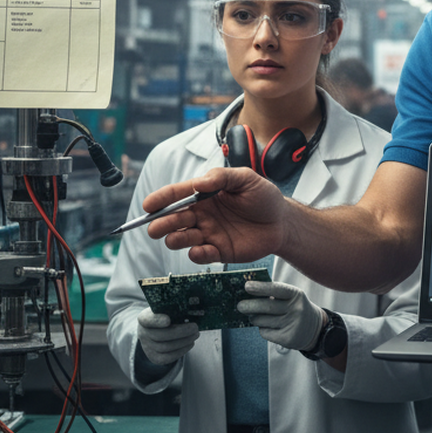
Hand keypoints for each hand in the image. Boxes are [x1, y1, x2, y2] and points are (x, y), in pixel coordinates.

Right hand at [136, 308, 199, 365]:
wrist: (156, 329)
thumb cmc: (165, 315)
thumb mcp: (166, 308)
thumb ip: (174, 308)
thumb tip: (192, 308)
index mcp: (144, 318)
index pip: (148, 319)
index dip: (157, 321)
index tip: (168, 320)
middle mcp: (143, 333)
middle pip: (160, 336)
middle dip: (180, 332)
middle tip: (195, 327)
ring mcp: (147, 347)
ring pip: (165, 347)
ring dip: (184, 341)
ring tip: (195, 334)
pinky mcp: (154, 357)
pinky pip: (168, 357)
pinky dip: (181, 351)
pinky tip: (190, 343)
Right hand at [144, 166, 288, 264]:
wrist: (283, 222)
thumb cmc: (264, 197)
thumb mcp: (246, 178)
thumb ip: (222, 177)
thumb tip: (199, 182)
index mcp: (205, 195)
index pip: (178, 195)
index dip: (161, 199)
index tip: (148, 205)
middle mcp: (202, 214)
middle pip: (173, 219)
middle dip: (161, 222)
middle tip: (155, 227)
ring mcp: (209, 233)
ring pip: (181, 238)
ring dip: (175, 238)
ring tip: (175, 237)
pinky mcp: (218, 251)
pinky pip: (200, 255)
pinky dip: (196, 254)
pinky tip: (199, 250)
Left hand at [237, 280, 324, 351]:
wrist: (314, 329)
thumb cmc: (294, 308)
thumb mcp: (290, 297)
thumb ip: (273, 294)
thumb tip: (248, 293)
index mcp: (296, 295)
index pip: (276, 289)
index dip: (261, 287)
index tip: (246, 286)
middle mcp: (296, 310)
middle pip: (266, 307)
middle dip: (249, 306)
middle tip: (240, 306)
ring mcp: (292, 325)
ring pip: (262, 321)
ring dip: (255, 318)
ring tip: (256, 316)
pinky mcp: (287, 339)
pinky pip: (265, 333)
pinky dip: (262, 329)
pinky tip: (268, 326)